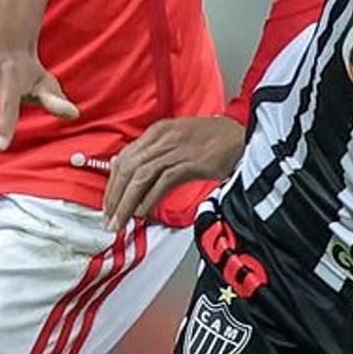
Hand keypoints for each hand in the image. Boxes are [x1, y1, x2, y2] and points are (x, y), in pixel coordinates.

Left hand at [82, 115, 243, 225]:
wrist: (242, 136)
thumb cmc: (214, 141)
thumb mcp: (178, 140)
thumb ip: (153, 153)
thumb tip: (127, 168)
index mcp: (158, 131)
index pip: (124, 158)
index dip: (112, 184)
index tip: (110, 203)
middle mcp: (163, 138)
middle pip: (127, 168)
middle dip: (114, 196)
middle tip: (110, 218)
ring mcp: (176, 150)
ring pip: (140, 177)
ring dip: (127, 203)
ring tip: (121, 221)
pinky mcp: (190, 163)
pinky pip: (162, 182)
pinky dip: (149, 198)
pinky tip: (144, 212)